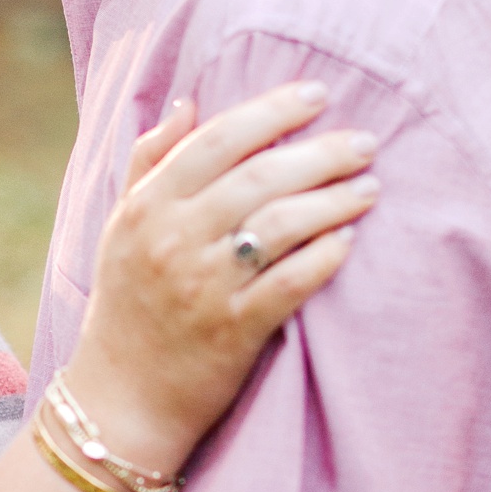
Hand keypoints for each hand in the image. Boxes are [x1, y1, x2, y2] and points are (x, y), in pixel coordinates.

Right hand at [66, 82, 377, 472]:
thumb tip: (188, 102)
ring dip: (334, 199)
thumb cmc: (127, 304)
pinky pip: (290, 283)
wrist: (120, 398)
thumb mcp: (122, 227)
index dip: (272, 110)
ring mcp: (204, 286)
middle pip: (259, 176)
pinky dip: (324, 257)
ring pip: (282, 224)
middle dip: (320, 152)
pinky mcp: (233, 331)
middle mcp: (173, 240)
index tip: (317, 93)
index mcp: (147, 207)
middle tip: (365, 141)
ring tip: (370, 187)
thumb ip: (150, 160)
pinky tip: (349, 239)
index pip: (217, 139)